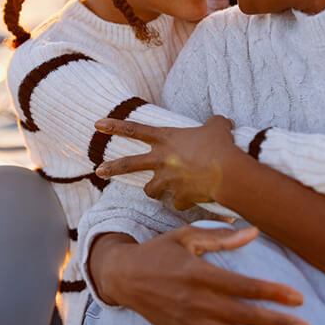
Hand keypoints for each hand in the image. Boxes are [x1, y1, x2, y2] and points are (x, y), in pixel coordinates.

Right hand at [89, 226, 309, 324]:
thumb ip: (220, 237)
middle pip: (243, 315)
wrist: (123, 276)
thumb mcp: (185, 236)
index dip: (272, 292)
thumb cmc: (158, 252)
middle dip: (277, 323)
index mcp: (199, 273)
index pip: (243, 286)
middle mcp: (195, 300)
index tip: (299, 298)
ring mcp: (188, 321)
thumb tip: (253, 231)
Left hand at [95, 115, 242, 209]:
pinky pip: (176, 202)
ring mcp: (167, 180)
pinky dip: (182, 201)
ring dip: (154, 190)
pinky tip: (192, 199)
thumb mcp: (217, 127)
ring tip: (160, 190)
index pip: (134, 129)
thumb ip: (214, 123)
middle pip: (129, 164)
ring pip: (150, 190)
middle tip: (99, 171)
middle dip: (112, 168)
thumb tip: (221, 122)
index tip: (97, 124)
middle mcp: (161, 160)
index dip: (115, 126)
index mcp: (166, 138)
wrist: (227, 172)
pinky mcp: (178, 198)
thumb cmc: (221, 146)